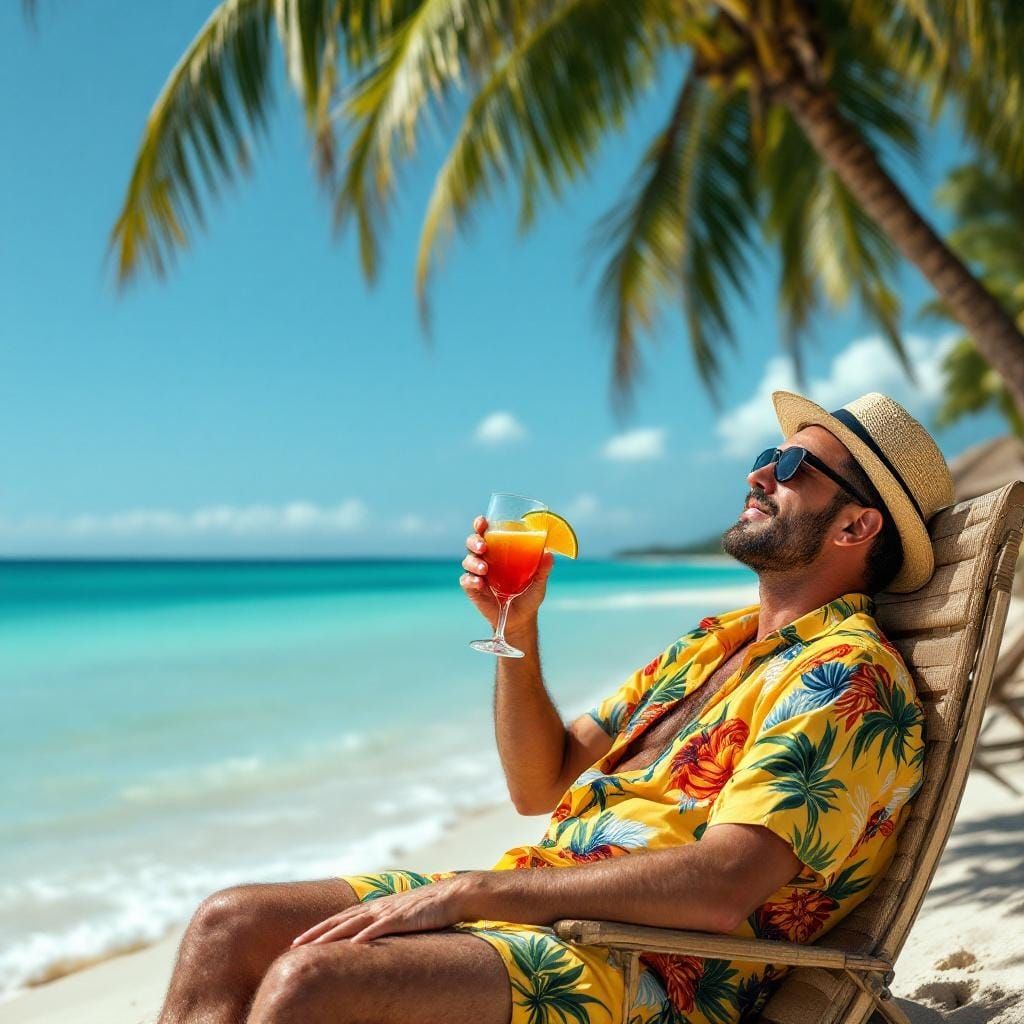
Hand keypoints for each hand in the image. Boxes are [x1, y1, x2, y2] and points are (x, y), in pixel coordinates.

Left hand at [290, 875, 476, 945]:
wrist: (454, 894)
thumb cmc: (432, 909)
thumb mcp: (404, 919)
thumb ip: (388, 927)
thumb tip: (374, 942)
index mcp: (377, 907)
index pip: (341, 919)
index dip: (320, 929)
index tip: (300, 941)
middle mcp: (378, 906)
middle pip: (340, 920)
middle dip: (316, 933)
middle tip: (293, 946)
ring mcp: (389, 911)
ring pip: (353, 924)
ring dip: (331, 935)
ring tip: (312, 947)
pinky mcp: (403, 917)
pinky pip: (380, 927)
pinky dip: (365, 935)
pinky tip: (352, 945)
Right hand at [460, 515, 553, 638]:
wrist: (521, 619)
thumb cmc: (529, 595)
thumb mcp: (538, 582)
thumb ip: (543, 569)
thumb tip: (549, 554)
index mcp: (499, 551)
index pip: (486, 533)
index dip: (481, 525)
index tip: (482, 521)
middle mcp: (486, 559)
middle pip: (472, 543)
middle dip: (474, 541)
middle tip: (483, 546)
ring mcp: (478, 574)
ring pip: (467, 560)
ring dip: (473, 562)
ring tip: (484, 569)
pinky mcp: (473, 589)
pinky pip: (466, 580)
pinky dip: (471, 580)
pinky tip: (479, 583)